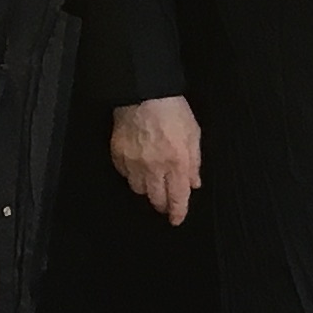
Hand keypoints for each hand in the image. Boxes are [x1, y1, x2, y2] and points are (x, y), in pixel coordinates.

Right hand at [111, 96, 199, 223]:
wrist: (143, 92)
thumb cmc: (172, 110)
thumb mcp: (193, 134)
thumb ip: (195, 162)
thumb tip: (194, 183)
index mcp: (177, 163)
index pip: (177, 198)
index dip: (177, 213)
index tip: (176, 220)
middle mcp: (154, 168)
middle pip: (156, 199)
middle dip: (162, 204)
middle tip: (165, 203)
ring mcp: (134, 163)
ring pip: (138, 190)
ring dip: (147, 190)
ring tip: (152, 182)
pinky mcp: (118, 154)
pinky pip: (124, 174)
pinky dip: (132, 175)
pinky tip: (137, 168)